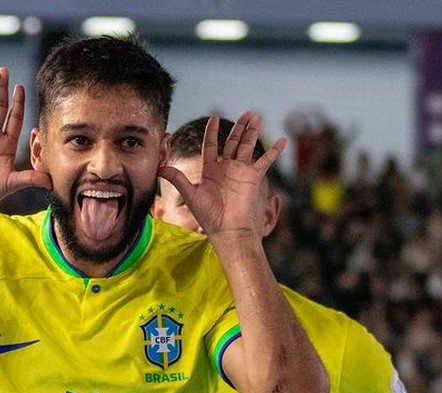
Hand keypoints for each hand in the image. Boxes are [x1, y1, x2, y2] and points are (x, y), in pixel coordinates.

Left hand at [158, 112, 284, 239]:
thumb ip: (177, 179)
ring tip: (256, 116)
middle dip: (239, 127)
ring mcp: (241, 171)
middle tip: (246, 113)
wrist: (228, 230)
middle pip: (233, 141)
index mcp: (210, 169)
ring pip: (247, 146)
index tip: (214, 117)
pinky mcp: (253, 177)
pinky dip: (274, 151)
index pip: (212, 145)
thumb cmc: (208, 216)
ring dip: (252, 131)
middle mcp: (226, 168)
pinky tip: (283, 140)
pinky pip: (265, 161)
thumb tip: (158, 168)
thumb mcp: (190, 195)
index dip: (212, 131)